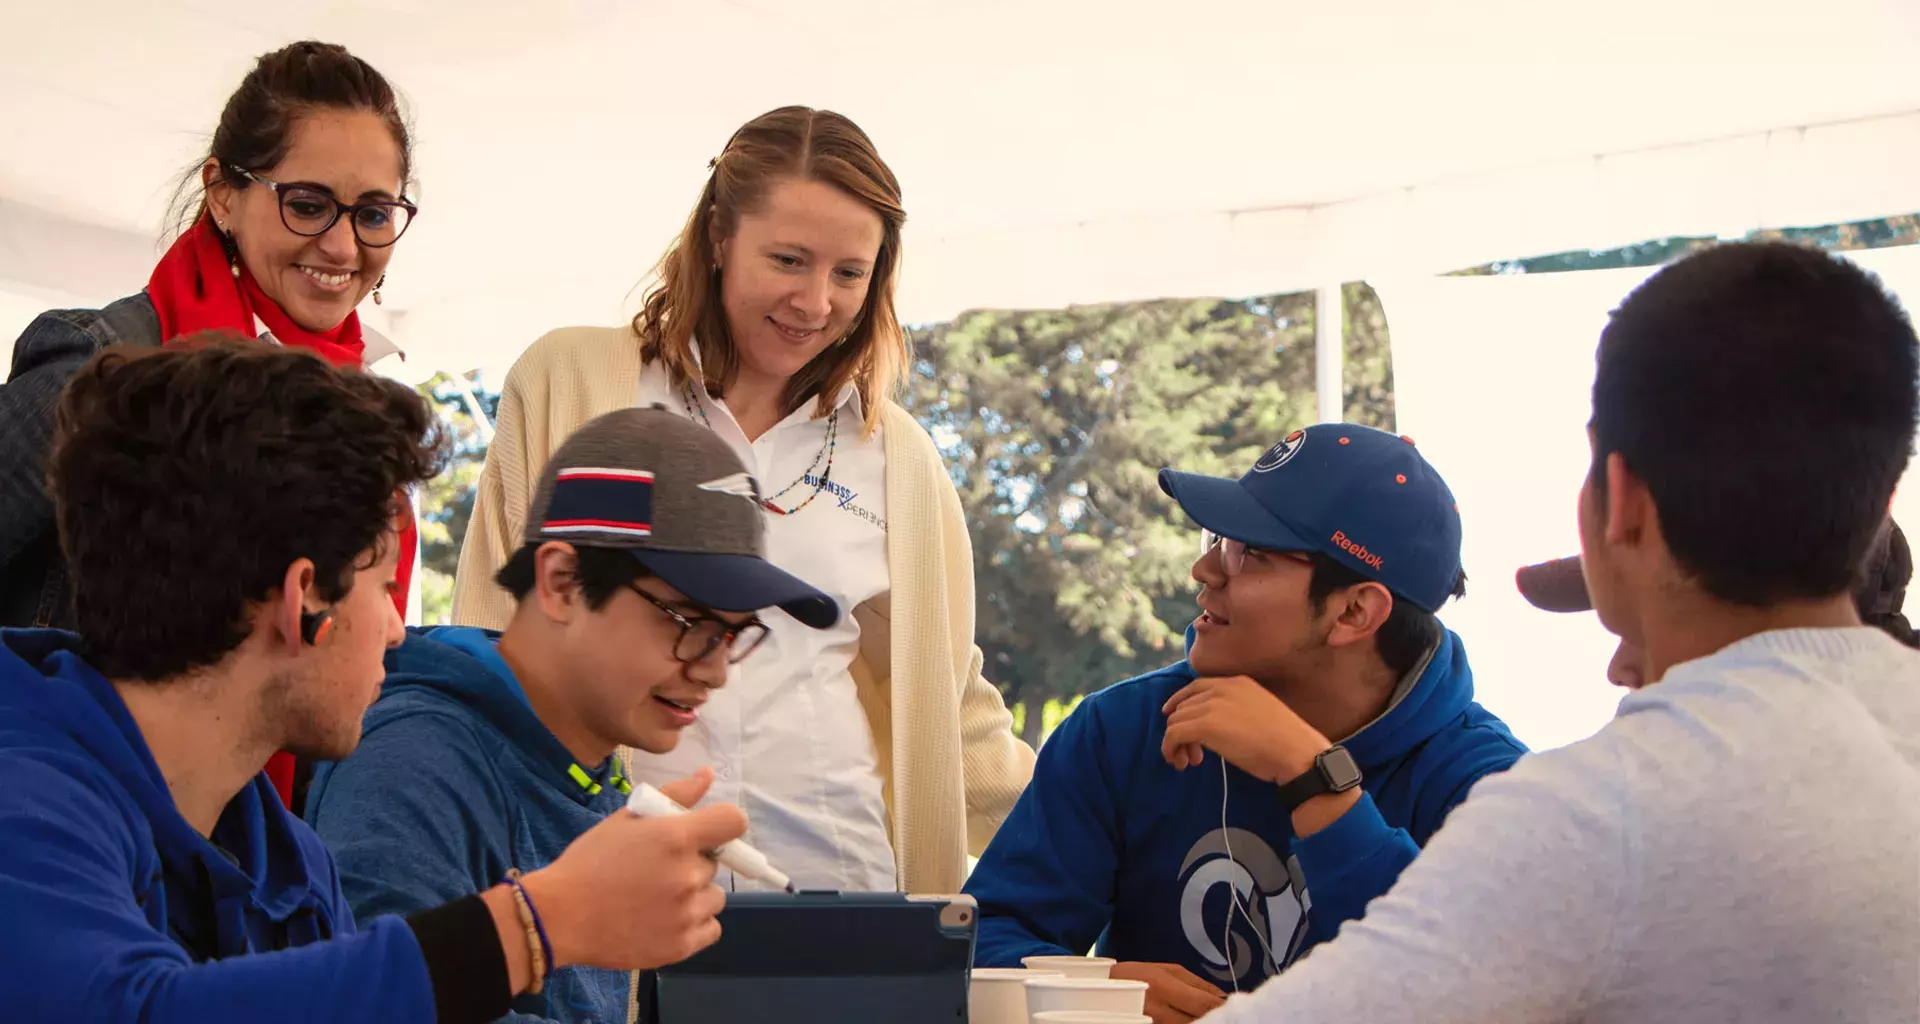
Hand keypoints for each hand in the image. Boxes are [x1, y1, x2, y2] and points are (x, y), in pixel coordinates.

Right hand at [522, 768, 746, 971]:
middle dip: (692, 863)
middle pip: (715, 863)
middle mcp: (688, 874)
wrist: (560, 916)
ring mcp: (687, 913)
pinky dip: (695, 924)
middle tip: (657, 870)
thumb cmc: (590, 862)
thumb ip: (674, 795)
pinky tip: (665, 920)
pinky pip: (711, 928)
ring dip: (696, 895)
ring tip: (658, 898)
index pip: (733, 822)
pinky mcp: (682, 945)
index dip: (723, 825)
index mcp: (676, 837)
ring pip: (714, 897)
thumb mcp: (626, 819)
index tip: (707, 834)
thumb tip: (708, 774)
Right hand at [1110, 961, 1226, 1022]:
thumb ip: (1196, 982)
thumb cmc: (1134, 976)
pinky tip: (1190, 1020)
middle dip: (1215, 1018)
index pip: (1205, 1003)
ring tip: (1209, 1017)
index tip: (1234, 1006)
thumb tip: (1222, 996)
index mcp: (1164, 987)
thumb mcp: (1165, 970)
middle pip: (1199, 1021)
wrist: (1101, 990)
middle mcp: (1159, 1010)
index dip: (1222, 1007)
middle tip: (1225, 1014)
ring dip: (1202, 1022)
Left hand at [1162, 676, 1331, 783]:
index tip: (1173, 716)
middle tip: (1193, 754)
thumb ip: (1236, 710)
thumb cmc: (1285, 741)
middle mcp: (1222, 688)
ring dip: (1177, 742)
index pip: (1197, 687)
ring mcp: (1212, 705)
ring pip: (1175, 721)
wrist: (1295, 752)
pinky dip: (1170, 749)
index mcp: (1238, 682)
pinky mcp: (1204, 725)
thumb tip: (1214, 726)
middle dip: (1182, 729)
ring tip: (1189, 761)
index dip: (1180, 701)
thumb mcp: (1259, 712)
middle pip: (1184, 705)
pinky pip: (1173, 734)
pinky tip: (1182, 763)